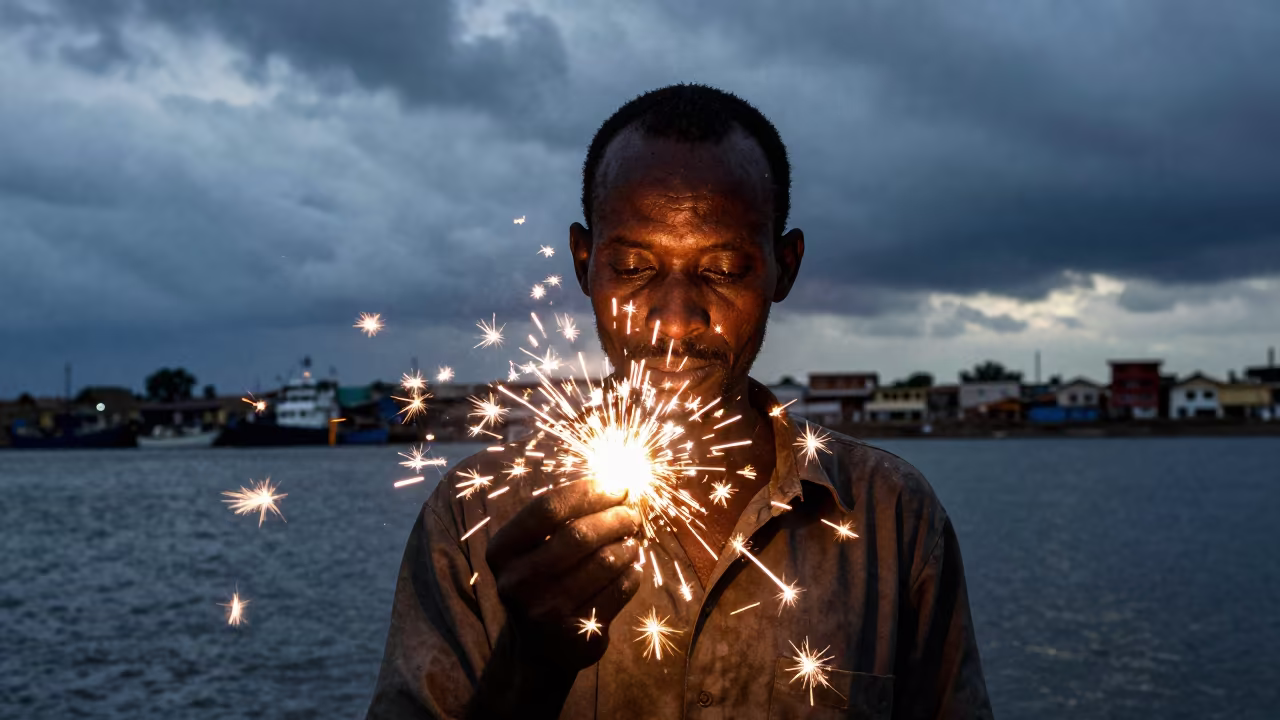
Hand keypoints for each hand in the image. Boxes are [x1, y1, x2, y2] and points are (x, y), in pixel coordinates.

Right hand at [485, 482, 643, 671]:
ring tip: (631, 539)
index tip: (617, 484)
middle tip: (631, 512)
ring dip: (627, 544)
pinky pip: (620, 589)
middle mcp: (518, 582)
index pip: (547, 508)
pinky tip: (630, 566)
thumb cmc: (542, 580)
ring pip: (604, 562)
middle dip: (614, 516)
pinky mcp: (578, 634)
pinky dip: (633, 572)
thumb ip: (563, 516)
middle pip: (578, 534)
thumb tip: (614, 482)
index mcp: (502, 551)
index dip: (587, 491)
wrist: (540, 649)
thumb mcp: (534, 548)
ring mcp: (547, 612)